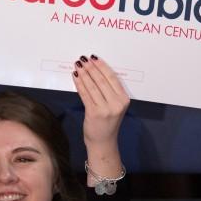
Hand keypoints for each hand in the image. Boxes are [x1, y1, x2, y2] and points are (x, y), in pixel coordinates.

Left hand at [73, 55, 128, 179]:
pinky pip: (85, 94)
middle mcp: (117, 104)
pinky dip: (80, 84)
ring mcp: (106, 109)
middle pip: (102, 80)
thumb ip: (110, 92)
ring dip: (84, 74)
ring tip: (78, 66)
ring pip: (93, 86)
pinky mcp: (94, 113)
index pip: (113, 78)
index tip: (94, 58)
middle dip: (91, 68)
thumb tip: (96, 71)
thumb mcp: (114, 106)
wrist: (103, 141)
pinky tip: (76, 77)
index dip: (102, 66)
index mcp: (124, 100)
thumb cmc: (108, 122)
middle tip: (83, 59)